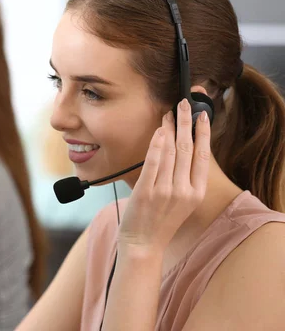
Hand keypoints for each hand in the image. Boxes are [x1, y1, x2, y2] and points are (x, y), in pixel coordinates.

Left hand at [118, 99, 210, 252]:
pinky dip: (156, 144)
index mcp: (196, 193)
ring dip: (169, 128)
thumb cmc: (160, 221)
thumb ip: (185, 178)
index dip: (203, 133)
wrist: (144, 244)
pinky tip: (158, 130)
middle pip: (187, 148)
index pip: (203, 155)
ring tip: (168, 114)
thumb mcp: (183, 201)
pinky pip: (153, 161)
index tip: (202, 116)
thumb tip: (182, 147)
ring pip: (170, 151)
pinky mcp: (146, 191)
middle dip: (185, 122)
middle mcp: (184, 191)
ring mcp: (165, 191)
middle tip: (183, 104)